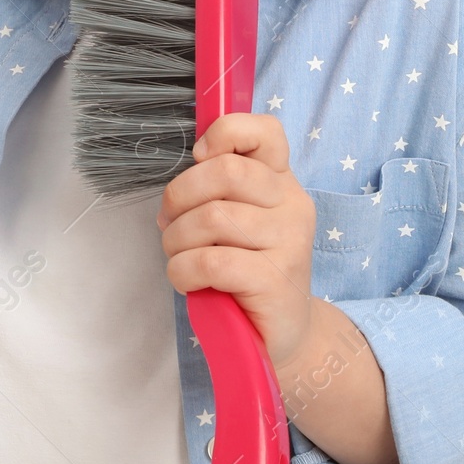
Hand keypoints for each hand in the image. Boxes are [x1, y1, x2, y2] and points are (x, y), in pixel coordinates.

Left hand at [156, 112, 316, 372]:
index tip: (200, 157)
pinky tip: (188, 281)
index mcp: (282, 182)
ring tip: (179, 256)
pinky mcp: (275, 281)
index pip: (266, 132)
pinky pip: (212, 261)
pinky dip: (183, 271)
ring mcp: (289, 243)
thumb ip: (218, 188)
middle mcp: (293, 205)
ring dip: (176, 240)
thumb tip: (181, 175)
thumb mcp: (235, 219)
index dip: (226, 132)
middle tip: (170, 222)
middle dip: (180, 195)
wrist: (280, 331)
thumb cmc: (246, 269)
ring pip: (212, 218)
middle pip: (226, 171)